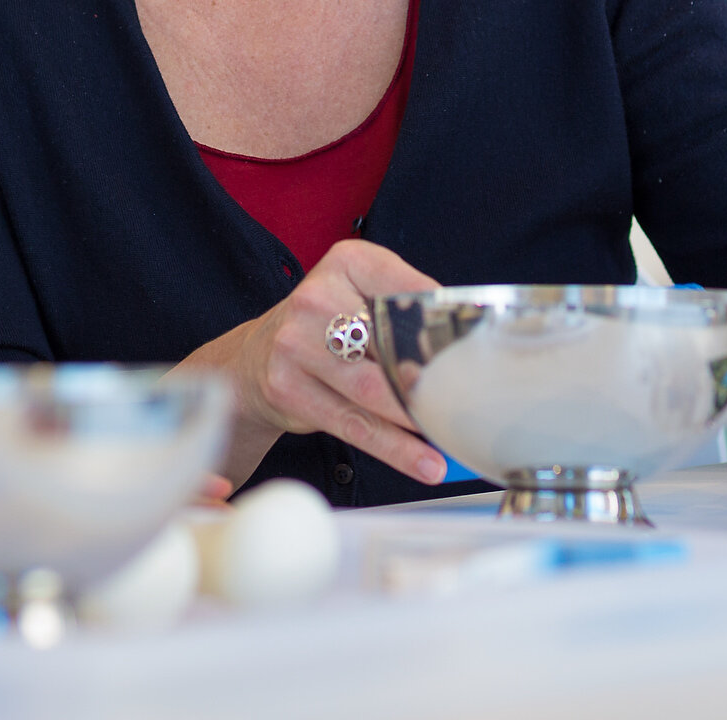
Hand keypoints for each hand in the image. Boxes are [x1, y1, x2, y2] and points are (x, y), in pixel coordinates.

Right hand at [168, 239, 447, 488]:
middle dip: (431, 375)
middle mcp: (316, 298)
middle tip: (467, 398)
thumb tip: (466, 340)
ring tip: (449, 435)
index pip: (404, 288)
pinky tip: (424, 463)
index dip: (440, 319)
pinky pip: (353, 424)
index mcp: (346, 263)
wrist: (254, 358)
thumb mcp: (359, 293)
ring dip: (415, 417)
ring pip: (372, 390)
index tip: (472, 347)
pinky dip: (394, 448)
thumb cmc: (325, 327)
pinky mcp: (289, 389)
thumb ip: (405, 307)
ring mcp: (296, 344)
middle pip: (388, 342)